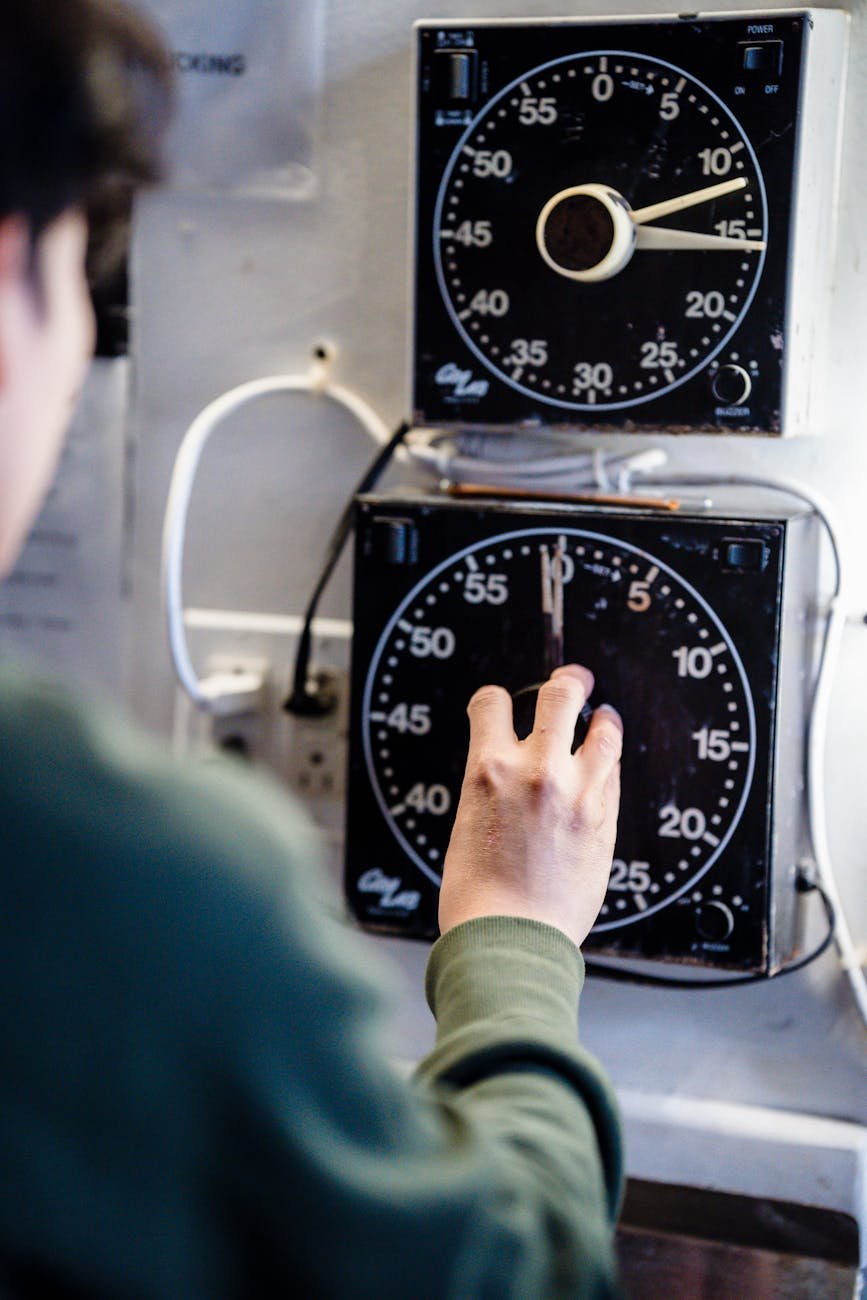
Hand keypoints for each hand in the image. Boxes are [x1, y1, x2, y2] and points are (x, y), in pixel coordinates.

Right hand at [439, 664, 622, 948]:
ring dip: (602, 720)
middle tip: (573, 681)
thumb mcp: (467, 825)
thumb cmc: (478, 897)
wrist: (509, 940)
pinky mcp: (604, 819)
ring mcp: (577, 793)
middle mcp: (535, 771)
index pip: (492, 703)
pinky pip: (612, 774)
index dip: (496, 699)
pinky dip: (607, 765)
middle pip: (561, 695)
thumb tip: (507, 774)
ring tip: (602, 719)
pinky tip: (602, 768)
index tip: (502, 704)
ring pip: (604, 729)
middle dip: (568, 682)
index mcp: (487, 770)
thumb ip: (491, 788)